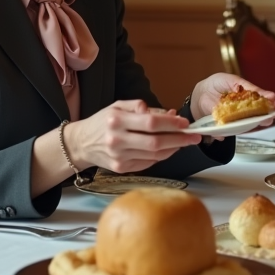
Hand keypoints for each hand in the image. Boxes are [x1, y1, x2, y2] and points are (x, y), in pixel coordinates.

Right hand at [64, 100, 201, 174]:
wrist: (81, 144)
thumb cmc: (102, 122)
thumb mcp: (117, 106)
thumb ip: (140, 107)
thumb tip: (166, 113)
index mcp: (116, 120)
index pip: (151, 122)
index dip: (171, 123)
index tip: (185, 123)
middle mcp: (117, 140)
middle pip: (156, 142)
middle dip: (179, 139)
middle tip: (194, 136)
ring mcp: (120, 157)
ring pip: (155, 155)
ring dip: (173, 149)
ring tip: (183, 142)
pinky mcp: (122, 168)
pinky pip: (148, 162)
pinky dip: (161, 156)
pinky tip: (168, 149)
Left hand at [189, 73, 274, 123]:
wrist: (202, 91)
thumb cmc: (220, 84)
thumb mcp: (235, 81)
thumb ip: (249, 88)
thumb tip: (267, 94)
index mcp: (251, 99)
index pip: (266, 104)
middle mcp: (247, 112)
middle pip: (262, 117)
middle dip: (271, 115)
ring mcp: (238, 120)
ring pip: (250, 125)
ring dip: (258, 123)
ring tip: (266, 120)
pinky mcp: (227, 127)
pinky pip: (232, 130)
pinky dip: (235, 130)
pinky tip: (242, 125)